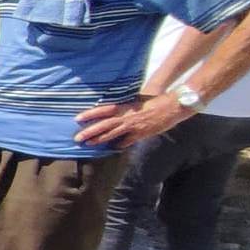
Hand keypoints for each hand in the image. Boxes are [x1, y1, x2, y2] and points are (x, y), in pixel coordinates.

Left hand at [73, 93, 189, 147]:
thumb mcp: (135, 101)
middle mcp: (126, 116)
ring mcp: (133, 126)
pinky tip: (112, 148)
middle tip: (77, 138)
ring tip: (88, 144)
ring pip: (112, 134)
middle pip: (104, 124)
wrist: (171, 106)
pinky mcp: (140, 134)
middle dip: (89, 131)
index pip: (103, 110)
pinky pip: (126, 141)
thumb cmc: (153, 102)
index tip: (77, 118)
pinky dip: (119, 145)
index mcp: (124, 106)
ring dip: (99, 140)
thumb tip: (112, 111)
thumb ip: (123, 107)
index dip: (90, 114)